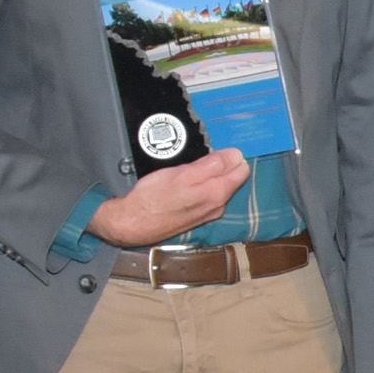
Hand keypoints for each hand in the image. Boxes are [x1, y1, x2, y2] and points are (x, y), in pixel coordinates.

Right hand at [89, 152, 251, 248]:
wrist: (132, 224)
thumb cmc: (153, 197)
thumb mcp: (183, 174)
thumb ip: (213, 165)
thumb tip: (236, 155)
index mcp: (218, 193)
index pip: (241, 169)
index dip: (231, 155)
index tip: (216, 148)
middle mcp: (218, 206)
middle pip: (232, 178)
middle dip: (222, 164)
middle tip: (201, 156)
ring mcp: (208, 213)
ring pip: (219, 186)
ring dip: (211, 175)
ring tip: (191, 167)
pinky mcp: (196, 216)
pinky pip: (208, 195)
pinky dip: (202, 186)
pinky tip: (187, 182)